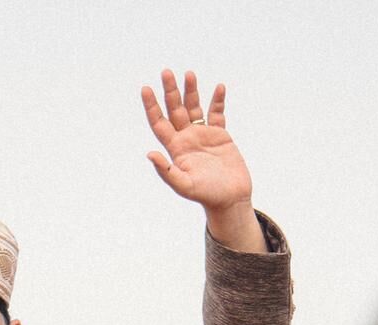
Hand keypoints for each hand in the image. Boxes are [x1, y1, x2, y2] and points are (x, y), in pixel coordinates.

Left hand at [141, 71, 262, 249]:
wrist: (231, 199)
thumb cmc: (207, 196)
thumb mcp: (184, 186)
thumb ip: (167, 171)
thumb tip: (149, 154)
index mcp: (176, 149)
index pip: (159, 123)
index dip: (152, 106)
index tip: (146, 88)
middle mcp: (187, 139)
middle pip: (175, 110)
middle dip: (170, 91)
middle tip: (166, 72)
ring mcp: (203, 135)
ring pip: (194, 107)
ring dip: (191, 91)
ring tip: (189, 74)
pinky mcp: (220, 134)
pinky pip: (217, 113)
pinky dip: (218, 100)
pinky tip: (219, 88)